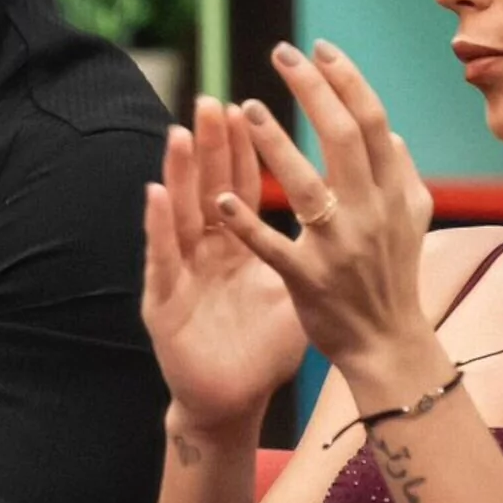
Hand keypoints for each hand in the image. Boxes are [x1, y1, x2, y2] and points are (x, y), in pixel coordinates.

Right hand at [143, 98, 305, 433]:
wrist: (229, 401)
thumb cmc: (260, 348)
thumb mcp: (290, 288)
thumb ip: (306, 246)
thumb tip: (348, 205)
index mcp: (236, 245)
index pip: (242, 184)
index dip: (247, 147)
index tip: (252, 104)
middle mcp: (205, 251)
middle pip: (208, 187)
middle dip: (212, 144)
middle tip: (212, 101)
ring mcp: (182, 274)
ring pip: (179, 212)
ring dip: (180, 171)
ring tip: (181, 131)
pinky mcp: (163, 304)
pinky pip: (161, 260)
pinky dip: (157, 226)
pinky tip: (155, 194)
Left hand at [212, 42, 436, 382]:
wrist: (389, 345)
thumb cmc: (394, 276)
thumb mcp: (412, 220)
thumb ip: (401, 172)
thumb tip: (389, 129)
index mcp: (395, 193)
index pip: (373, 122)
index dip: (347, 80)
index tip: (319, 48)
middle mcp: (372, 214)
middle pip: (344, 138)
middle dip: (313, 90)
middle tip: (281, 53)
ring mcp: (340, 248)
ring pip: (307, 186)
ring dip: (275, 145)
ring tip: (246, 108)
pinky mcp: (309, 280)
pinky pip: (273, 247)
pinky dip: (247, 224)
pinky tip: (220, 199)